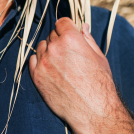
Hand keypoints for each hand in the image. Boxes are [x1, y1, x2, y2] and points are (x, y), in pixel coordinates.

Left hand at [29, 18, 133, 133]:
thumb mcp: (98, 56)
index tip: (69, 33)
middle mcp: (55, 47)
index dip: (67, 27)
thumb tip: (82, 26)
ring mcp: (44, 62)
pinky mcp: (36, 76)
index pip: (62, 22)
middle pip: (52, 34)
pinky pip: (33, 60)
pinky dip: (40, 62)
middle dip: (59, 40)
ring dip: (49, 50)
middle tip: (69, 53)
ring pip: (42, 46)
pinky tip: (51, 69)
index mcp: (71, 38)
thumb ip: (87, 39)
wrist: (93, 111)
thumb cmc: (100, 84)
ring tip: (61, 63)